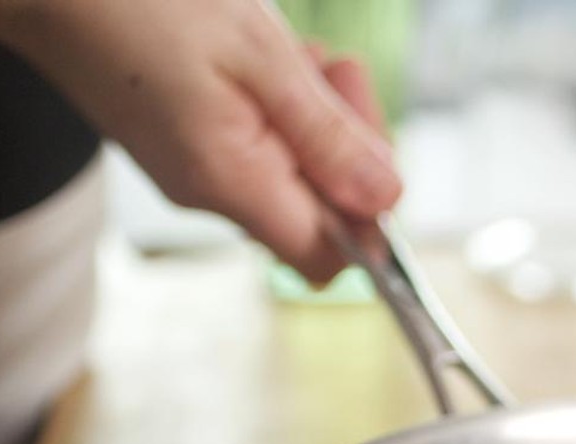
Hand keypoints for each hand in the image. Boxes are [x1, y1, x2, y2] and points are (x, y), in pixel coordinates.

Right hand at [0, 0, 402, 281]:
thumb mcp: (257, 54)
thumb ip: (327, 135)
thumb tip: (386, 200)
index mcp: (232, 183)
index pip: (330, 258)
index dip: (369, 218)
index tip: (370, 148)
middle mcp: (213, 193)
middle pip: (322, 213)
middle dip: (350, 147)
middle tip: (334, 72)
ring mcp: (198, 170)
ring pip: (297, 171)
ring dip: (319, 115)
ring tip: (296, 54)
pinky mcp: (190, 144)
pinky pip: (264, 144)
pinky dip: (283, 104)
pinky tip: (267, 56)